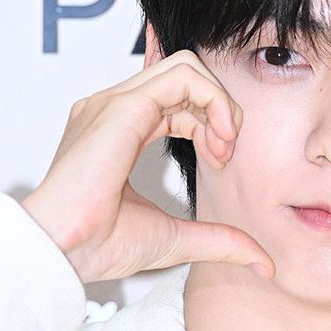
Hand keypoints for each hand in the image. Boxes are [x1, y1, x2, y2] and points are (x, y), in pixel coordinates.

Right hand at [20, 50, 274, 284]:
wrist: (67, 251)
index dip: (210, 122)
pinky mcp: (122, 107)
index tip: (221, 161)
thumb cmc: (102, 245)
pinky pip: (181, 76)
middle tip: (226, 153)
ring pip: (185, 66)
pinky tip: (218, 136)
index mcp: (119, 130)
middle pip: (185, 76)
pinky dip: (212, 99)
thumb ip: (221, 240)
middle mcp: (113, 109)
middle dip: (219, 108)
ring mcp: (114, 103)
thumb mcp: (178, 239)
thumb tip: (263, 264)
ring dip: (218, 100)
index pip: (175, 98)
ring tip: (224, 142)